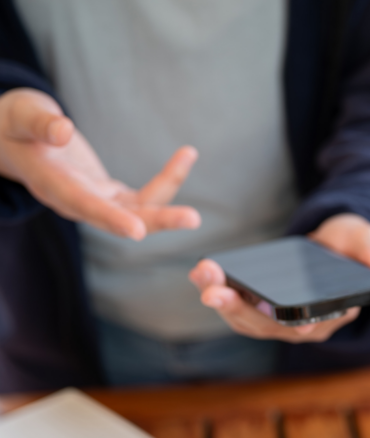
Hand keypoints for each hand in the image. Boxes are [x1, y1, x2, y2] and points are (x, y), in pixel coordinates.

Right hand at [0, 88, 199, 239]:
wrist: (11, 141)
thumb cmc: (13, 125)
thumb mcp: (20, 116)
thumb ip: (38, 124)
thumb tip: (63, 130)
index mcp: (52, 186)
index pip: (84, 206)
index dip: (111, 219)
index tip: (137, 231)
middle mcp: (77, 202)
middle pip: (123, 218)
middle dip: (158, 220)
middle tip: (193, 219)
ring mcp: (96, 201)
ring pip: (139, 210)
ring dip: (170, 194)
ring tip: (189, 155)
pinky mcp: (109, 195)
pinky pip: (144, 196)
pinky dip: (168, 178)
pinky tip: (186, 154)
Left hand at [189, 213, 369, 342]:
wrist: (335, 245)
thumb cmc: (352, 244)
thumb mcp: (366, 238)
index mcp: (333, 315)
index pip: (307, 325)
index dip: (284, 321)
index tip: (264, 311)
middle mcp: (306, 328)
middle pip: (267, 327)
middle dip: (238, 308)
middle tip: (213, 289)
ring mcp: (283, 323)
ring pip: (248, 322)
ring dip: (221, 301)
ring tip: (202, 275)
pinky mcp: (264, 312)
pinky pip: (239, 312)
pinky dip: (220, 294)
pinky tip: (203, 275)